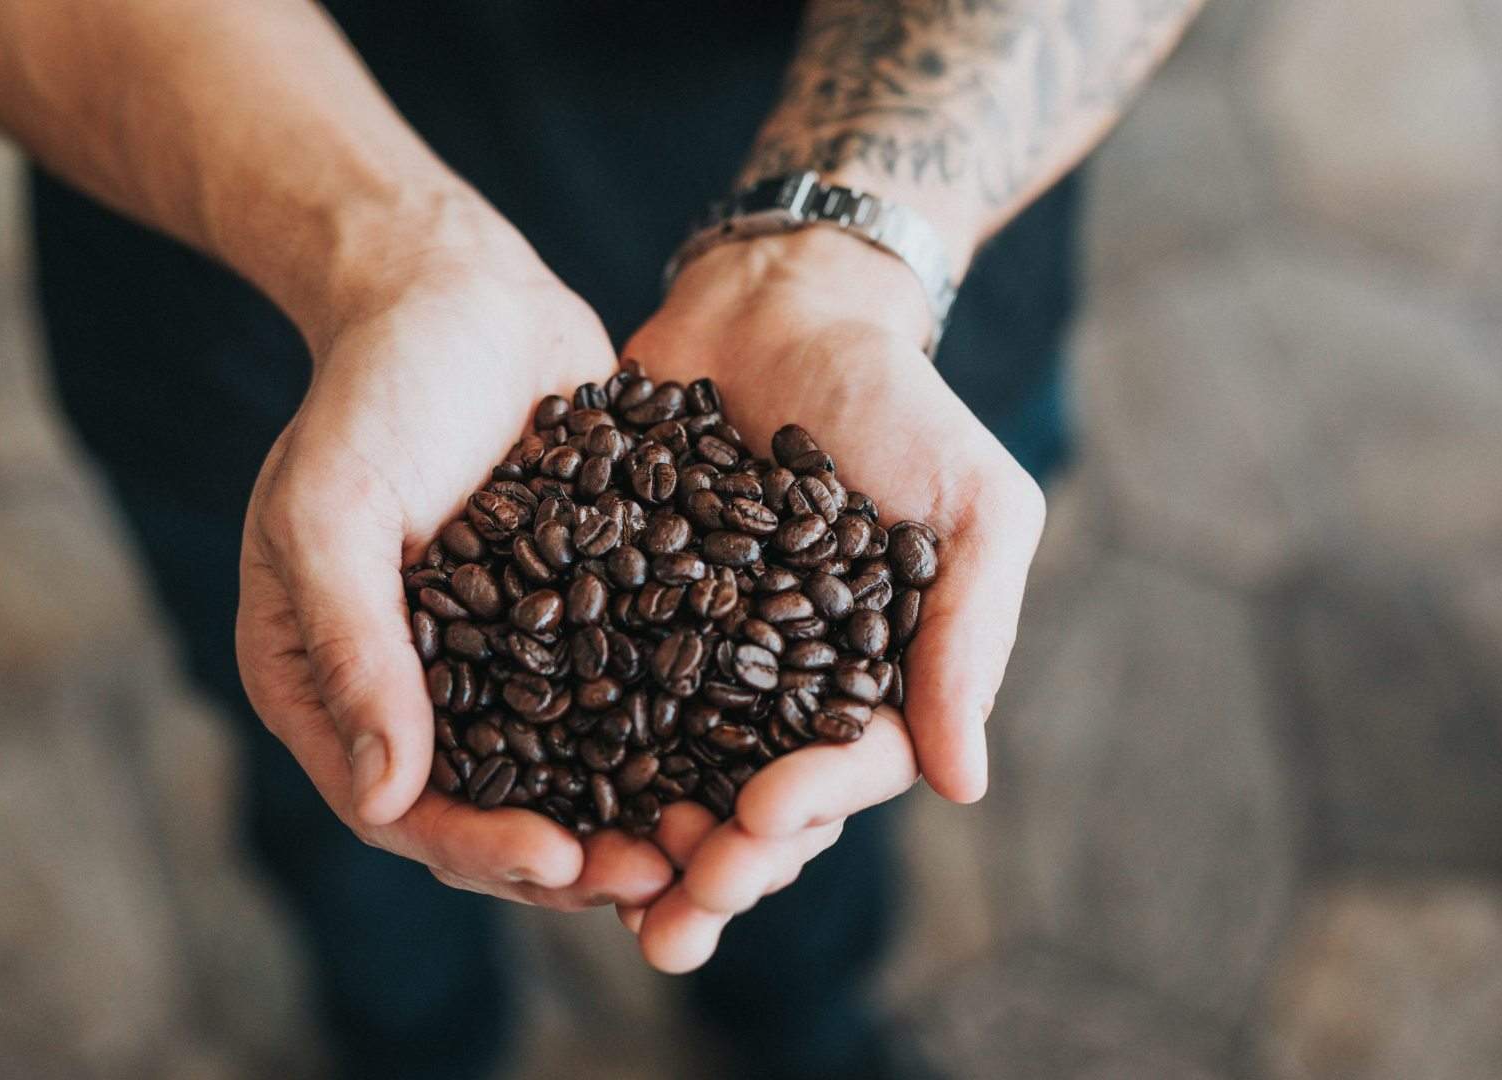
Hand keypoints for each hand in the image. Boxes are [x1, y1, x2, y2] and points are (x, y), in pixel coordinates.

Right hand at [236, 242, 672, 909]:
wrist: (453, 293)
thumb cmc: (369, 392)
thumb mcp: (332, 511)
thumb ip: (352, 647)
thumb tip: (387, 797)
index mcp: (335, 689)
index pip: (405, 808)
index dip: (479, 847)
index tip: (558, 863)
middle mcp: (422, 695)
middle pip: (501, 812)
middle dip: (581, 858)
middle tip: (668, 881)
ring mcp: (508, 662)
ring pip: (577, 774)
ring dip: (645, 817)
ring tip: (722, 843)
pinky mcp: (584, 621)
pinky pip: (631, 698)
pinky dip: (683, 738)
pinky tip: (752, 757)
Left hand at [614, 228, 1046, 968]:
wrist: (782, 306)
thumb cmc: (900, 401)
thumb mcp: (974, 504)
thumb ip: (970, 634)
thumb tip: (964, 785)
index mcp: (870, 680)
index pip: (845, 771)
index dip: (806, 809)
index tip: (759, 822)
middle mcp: (780, 687)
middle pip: (750, 801)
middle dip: (715, 867)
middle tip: (670, 917)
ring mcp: (696, 656)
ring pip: (668, 771)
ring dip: (636, 840)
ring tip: (597, 890)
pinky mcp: (620, 614)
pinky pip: (592, 691)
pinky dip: (565, 746)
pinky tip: (526, 788)